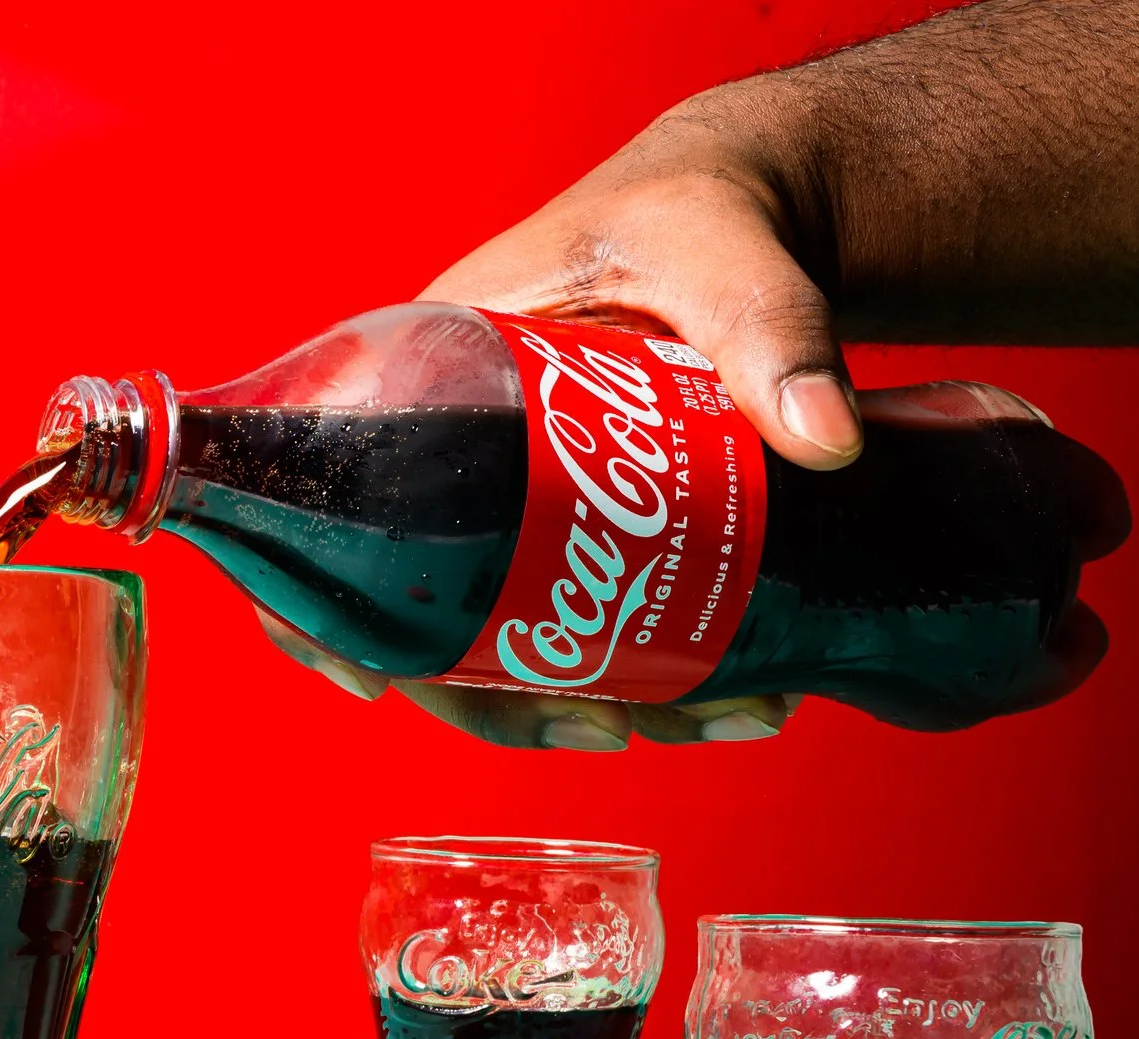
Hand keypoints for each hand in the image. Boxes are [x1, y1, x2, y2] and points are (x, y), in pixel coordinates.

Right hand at [261, 82, 837, 749]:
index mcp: (425, 375)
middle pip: (418, 609)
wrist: (764, 215)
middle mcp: (452, 456)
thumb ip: (772, 332)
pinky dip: (634, 671)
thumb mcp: (723, 257)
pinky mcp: (581, 533)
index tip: (376, 681)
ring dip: (588, 700)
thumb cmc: (701, 213)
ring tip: (706, 718)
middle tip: (609, 726)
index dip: (316, 609)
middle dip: (502, 697)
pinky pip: (570, 621)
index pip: (321, 507)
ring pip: (504, 634)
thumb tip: (822, 442)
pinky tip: (717, 697)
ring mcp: (515, 505)